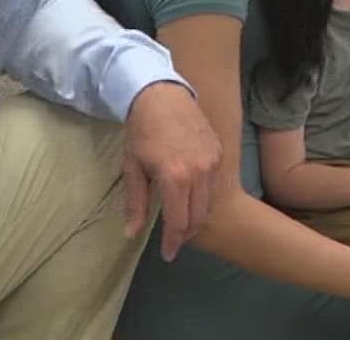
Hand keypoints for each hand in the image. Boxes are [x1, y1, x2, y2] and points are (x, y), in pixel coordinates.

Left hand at [122, 81, 222, 261]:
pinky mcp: (218, 152)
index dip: (173, 242)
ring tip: (182, 222)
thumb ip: (135, 204)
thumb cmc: (142, 131)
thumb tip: (131, 234)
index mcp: (174, 178)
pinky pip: (213, 183)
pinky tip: (190, 197)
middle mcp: (199, 173)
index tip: (168, 254)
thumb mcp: (133, 168)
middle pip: (198, 216)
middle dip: (186, 234)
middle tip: (174, 242)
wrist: (161, 94)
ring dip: (195, 216)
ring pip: (208, 202)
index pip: (179, 222)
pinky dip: (202, 196)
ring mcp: (212, 162)